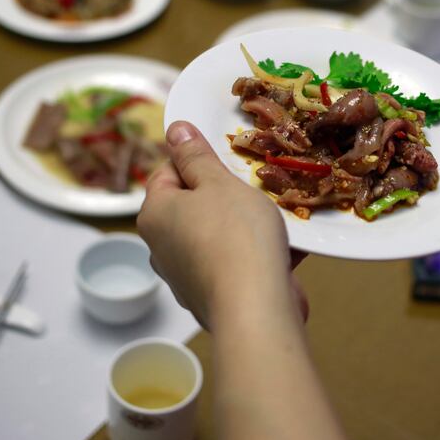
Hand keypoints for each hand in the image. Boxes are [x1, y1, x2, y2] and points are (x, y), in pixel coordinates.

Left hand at [138, 121, 308, 329]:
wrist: (256, 309)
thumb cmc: (235, 236)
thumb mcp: (218, 182)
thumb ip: (195, 156)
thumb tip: (174, 130)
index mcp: (155, 214)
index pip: (167, 172)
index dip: (197, 161)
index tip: (227, 161)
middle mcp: (162, 247)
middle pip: (193, 206)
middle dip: (225, 195)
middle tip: (254, 188)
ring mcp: (186, 277)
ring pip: (217, 236)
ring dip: (245, 225)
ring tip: (275, 218)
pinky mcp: (214, 298)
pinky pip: (234, 264)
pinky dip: (254, 255)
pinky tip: (283, 249)